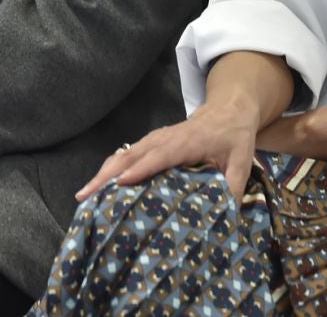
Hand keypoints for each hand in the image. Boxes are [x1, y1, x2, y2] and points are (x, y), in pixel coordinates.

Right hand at [77, 98, 260, 201]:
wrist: (229, 108)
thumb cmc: (234, 136)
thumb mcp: (242, 162)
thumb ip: (234, 188)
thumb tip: (226, 217)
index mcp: (188, 142)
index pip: (160, 156)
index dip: (141, 169)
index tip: (121, 183)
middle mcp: (166, 138)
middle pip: (132, 155)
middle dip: (108, 174)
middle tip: (86, 195)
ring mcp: (156, 138)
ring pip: (125, 153)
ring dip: (104, 172)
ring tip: (84, 194)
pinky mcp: (152, 141)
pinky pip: (128, 154)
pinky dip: (111, 167)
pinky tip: (100, 184)